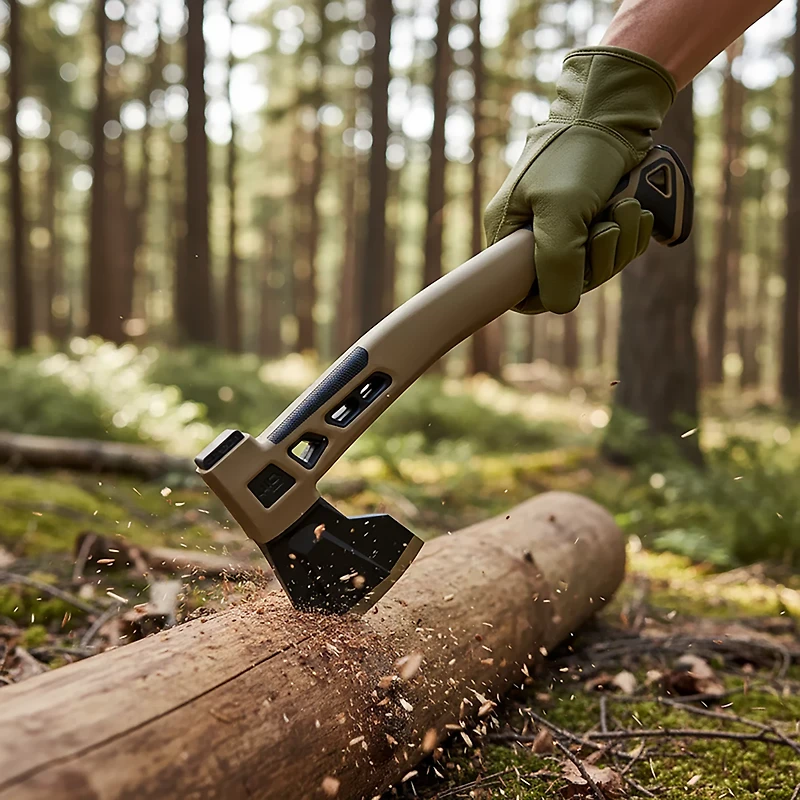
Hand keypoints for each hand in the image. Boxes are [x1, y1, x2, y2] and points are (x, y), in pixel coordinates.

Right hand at [484, 47, 675, 314]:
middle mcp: (532, 235)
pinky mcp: (594, 220)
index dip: (550, 292)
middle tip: (608, 227)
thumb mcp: (562, 210)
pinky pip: (615, 250)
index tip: (575, 273)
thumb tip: (560, 306)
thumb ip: (557, 263)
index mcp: (507, 233)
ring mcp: (565, 228)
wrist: (614, 111)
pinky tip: (636, 210)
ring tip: (627, 207)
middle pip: (566, 282)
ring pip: (596, 267)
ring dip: (621, 244)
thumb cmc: (578, 154)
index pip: (520, 291)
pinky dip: (631, 236)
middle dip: (598, 260)